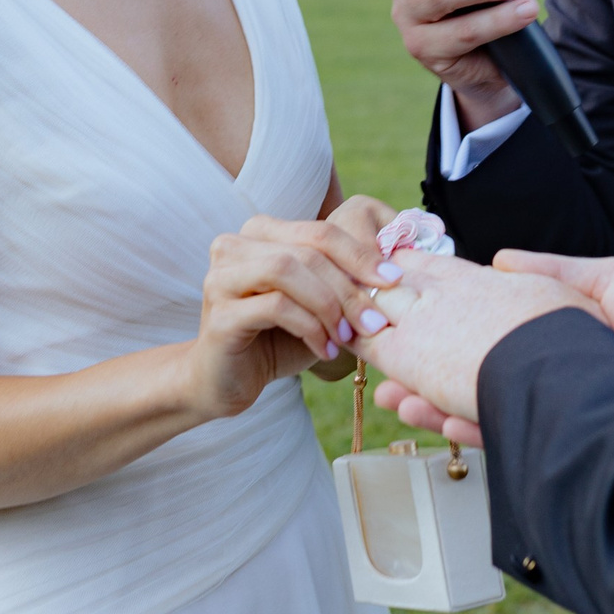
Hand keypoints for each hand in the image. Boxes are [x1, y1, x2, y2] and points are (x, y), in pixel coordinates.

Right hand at [194, 204, 406, 417]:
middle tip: (376, 320)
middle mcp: (233, 246)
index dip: (361, 253)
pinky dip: (310, 328)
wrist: (226, 382)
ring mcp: (221, 277)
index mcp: (259, 234)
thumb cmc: (277, 340)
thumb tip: (393, 273)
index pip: (320, 231)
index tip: (394, 280)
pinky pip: (276, 307)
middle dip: (349, 286)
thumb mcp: (315, 306)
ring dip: (329, 305)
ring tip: (348, 336)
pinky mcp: (219, 314)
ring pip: (288, 270)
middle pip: (307, 250)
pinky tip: (325, 351)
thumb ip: (338, 283)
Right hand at [371, 254, 613, 440]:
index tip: (401, 326)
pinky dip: (480, 431)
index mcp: (559, 331)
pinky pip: (518, 434)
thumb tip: (500, 261)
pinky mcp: (578, 431)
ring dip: (440, 408)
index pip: (487, 334)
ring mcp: (564, 402)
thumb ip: (552, 274)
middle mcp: (555, 369)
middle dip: (425, 380)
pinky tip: (445, 423)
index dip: (442, 333)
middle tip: (382, 378)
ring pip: (488, 409)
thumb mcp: (608, 279)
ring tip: (400, 400)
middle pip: (476, 377)